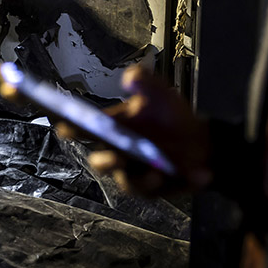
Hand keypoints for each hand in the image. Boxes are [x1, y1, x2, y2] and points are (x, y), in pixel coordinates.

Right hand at [63, 67, 212, 195]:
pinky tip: (200, 173)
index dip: (72, 128)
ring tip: (158, 171)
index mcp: (111, 130)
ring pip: (131, 183)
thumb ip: (144, 80)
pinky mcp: (159, 189)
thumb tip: (130, 77)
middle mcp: (118, 155)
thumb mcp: (159, 93)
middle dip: (108, 161)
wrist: (200, 139)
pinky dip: (184, 182)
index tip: (67, 127)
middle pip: (101, 163)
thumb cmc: (169, 117)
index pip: (85, 130)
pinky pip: (169, 190)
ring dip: (144, 179)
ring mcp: (136, 175)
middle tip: (120, 155)